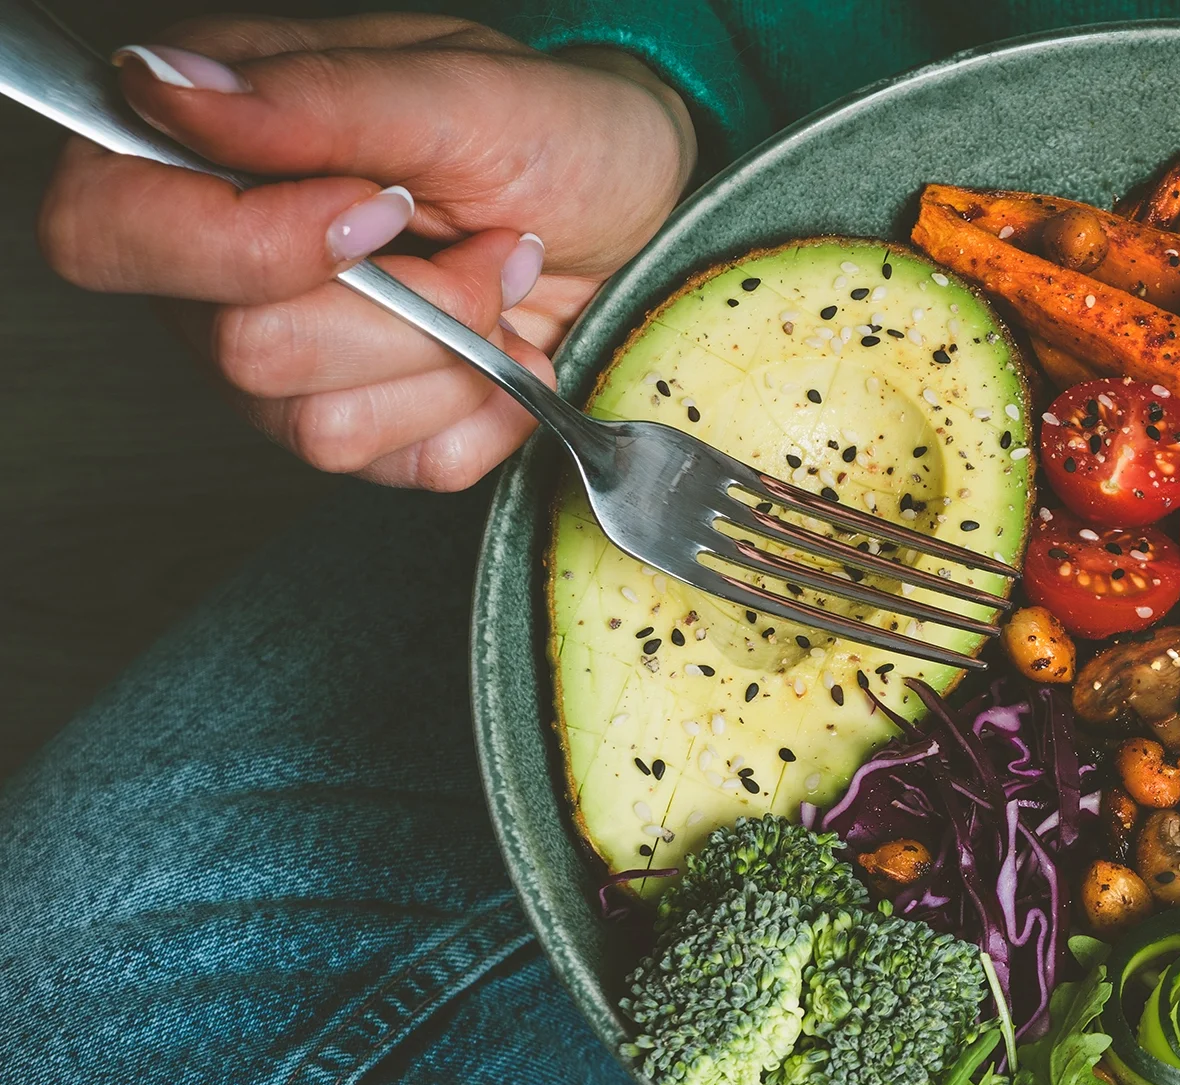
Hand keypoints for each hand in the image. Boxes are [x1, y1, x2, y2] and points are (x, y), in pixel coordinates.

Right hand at [38, 14, 696, 489]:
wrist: (643, 208)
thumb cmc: (555, 131)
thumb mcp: (459, 93)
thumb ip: (316, 100)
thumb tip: (169, 87)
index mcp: (203, 151)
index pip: (105, 233)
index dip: (245, 246)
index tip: (381, 210)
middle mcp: (217, 268)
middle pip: (243, 351)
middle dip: (410, 309)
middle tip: (491, 244)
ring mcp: (282, 360)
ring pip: (319, 427)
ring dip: (454, 360)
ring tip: (505, 284)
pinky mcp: (365, 427)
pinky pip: (397, 469)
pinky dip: (485, 413)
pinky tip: (513, 350)